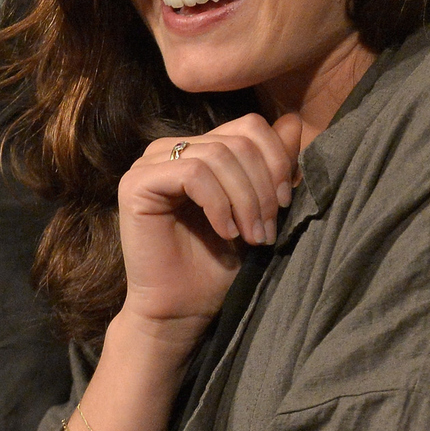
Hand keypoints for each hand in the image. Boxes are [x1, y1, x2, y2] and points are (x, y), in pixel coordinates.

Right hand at [116, 112, 302, 348]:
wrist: (182, 310)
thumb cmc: (217, 266)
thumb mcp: (259, 210)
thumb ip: (272, 167)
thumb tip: (294, 120)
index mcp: (200, 149)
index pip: (249, 126)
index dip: (276, 160)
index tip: (285, 204)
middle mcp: (172, 149)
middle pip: (237, 140)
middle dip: (262, 187)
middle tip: (268, 230)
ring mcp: (150, 163)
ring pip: (217, 155)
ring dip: (244, 200)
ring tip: (251, 237)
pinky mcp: (136, 183)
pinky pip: (192, 173)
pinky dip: (218, 204)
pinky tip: (225, 233)